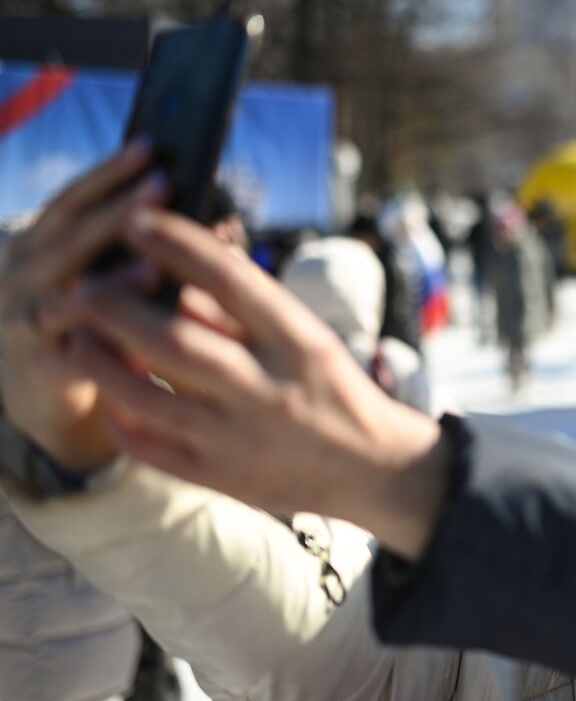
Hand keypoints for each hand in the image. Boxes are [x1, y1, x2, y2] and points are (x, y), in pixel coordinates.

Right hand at [0, 141, 162, 471]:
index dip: (109, 172)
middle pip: (72, 237)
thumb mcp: (103, 275)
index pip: (73, 198)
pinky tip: (141, 337)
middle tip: (162, 185)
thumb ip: (141, 249)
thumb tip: (222, 226)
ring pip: (68, 296)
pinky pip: (76, 353)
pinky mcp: (40, 367)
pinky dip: (107, 343)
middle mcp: (25, 274)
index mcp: (40, 243)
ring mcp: (26, 320)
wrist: (43, 388)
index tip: (149, 146)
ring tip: (155, 265)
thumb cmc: (90, 318)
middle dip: (119, 212)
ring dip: (114, 281)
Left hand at [44, 205, 450, 557]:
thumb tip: (176, 285)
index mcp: (298, 343)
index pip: (231, 281)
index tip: (136, 221)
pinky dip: (121, 418)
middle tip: (81, 285)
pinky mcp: (222, 478)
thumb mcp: (306, 337)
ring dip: (100, 364)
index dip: (179, 245)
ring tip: (77, 339)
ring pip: (147, 398)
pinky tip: (109, 396)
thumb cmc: (332, 387)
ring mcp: (241, 438)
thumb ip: (244, 312)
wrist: (373, 467)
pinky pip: (152, 449)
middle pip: (173, 341)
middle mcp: (268, 389)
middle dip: (115, 308)